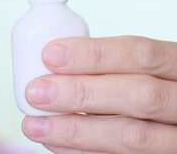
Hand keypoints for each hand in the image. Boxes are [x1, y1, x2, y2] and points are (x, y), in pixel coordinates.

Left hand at [22, 36, 176, 153]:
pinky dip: (84, 151)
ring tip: (36, 125)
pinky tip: (56, 143)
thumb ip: (109, 67)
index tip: (51, 54)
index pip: (142, 54)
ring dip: (76, 130)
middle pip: (139, 96)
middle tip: (37, 92)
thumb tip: (53, 64)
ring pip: (133, 137)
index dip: (95, 54)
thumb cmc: (151, 89)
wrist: (173, 123)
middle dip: (82, 92)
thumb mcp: (143, 70)